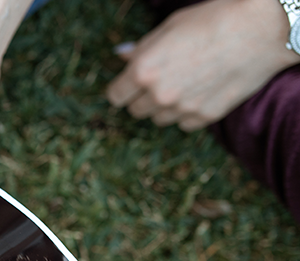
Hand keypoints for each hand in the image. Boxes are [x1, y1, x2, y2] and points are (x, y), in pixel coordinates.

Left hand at [107, 0, 299, 130]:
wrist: (260, 29)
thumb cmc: (213, 21)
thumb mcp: (169, 28)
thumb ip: (142, 48)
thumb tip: (122, 56)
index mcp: (144, 71)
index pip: (116, 96)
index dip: (122, 89)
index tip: (128, 86)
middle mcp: (159, 94)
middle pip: (136, 111)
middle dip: (142, 98)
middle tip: (159, 81)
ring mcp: (183, 109)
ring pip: (159, 119)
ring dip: (164, 107)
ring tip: (183, 84)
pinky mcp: (205, 117)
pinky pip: (184, 124)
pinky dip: (187, 113)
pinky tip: (199, 92)